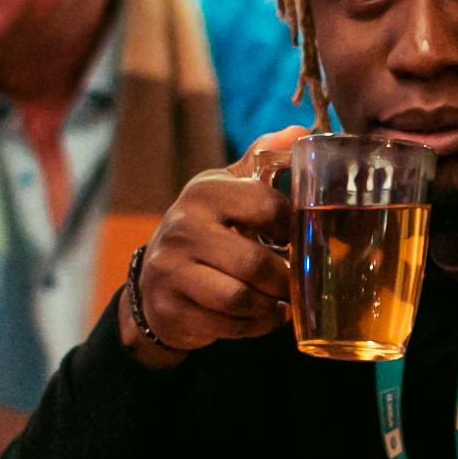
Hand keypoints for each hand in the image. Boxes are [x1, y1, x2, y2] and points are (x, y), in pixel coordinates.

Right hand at [121, 126, 306, 366]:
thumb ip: (263, 159)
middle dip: (285, 279)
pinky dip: (256, 326)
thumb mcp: (226, 190)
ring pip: (242, 299)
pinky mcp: (172, 311)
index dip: (291, 227)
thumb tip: (302, 132)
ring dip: (271, 305)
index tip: (296, 239)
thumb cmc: (206, 231)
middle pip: (255, 263)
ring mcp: (171, 271)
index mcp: (204, 193)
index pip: (265, 206)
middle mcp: (182, 229)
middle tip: (295, 282)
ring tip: (280, 301)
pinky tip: (263, 316)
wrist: (155, 284)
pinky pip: (229, 326)